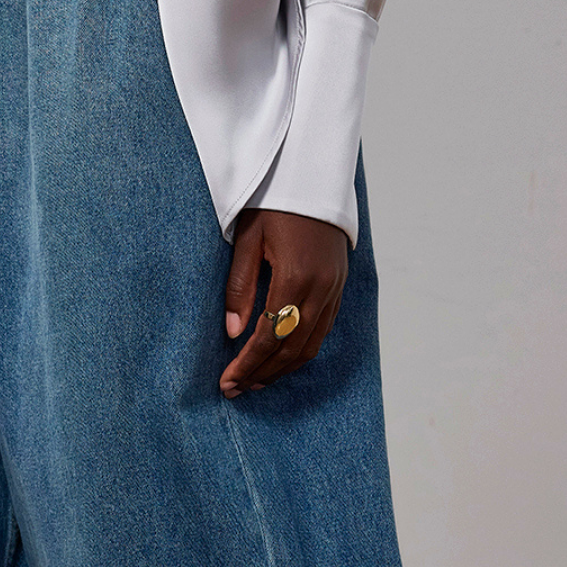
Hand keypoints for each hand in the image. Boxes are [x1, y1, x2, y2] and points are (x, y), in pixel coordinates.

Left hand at [220, 209, 347, 396]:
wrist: (314, 176)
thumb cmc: (273, 202)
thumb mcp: (247, 239)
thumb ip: (240, 287)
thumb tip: (232, 333)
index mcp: (294, 276)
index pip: (268, 336)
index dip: (247, 364)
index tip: (227, 382)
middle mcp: (320, 287)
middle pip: (291, 349)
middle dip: (262, 374)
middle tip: (236, 390)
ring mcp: (334, 288)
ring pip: (310, 345)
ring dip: (282, 369)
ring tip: (255, 382)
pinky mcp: (340, 286)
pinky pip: (322, 330)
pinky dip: (301, 351)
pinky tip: (281, 359)